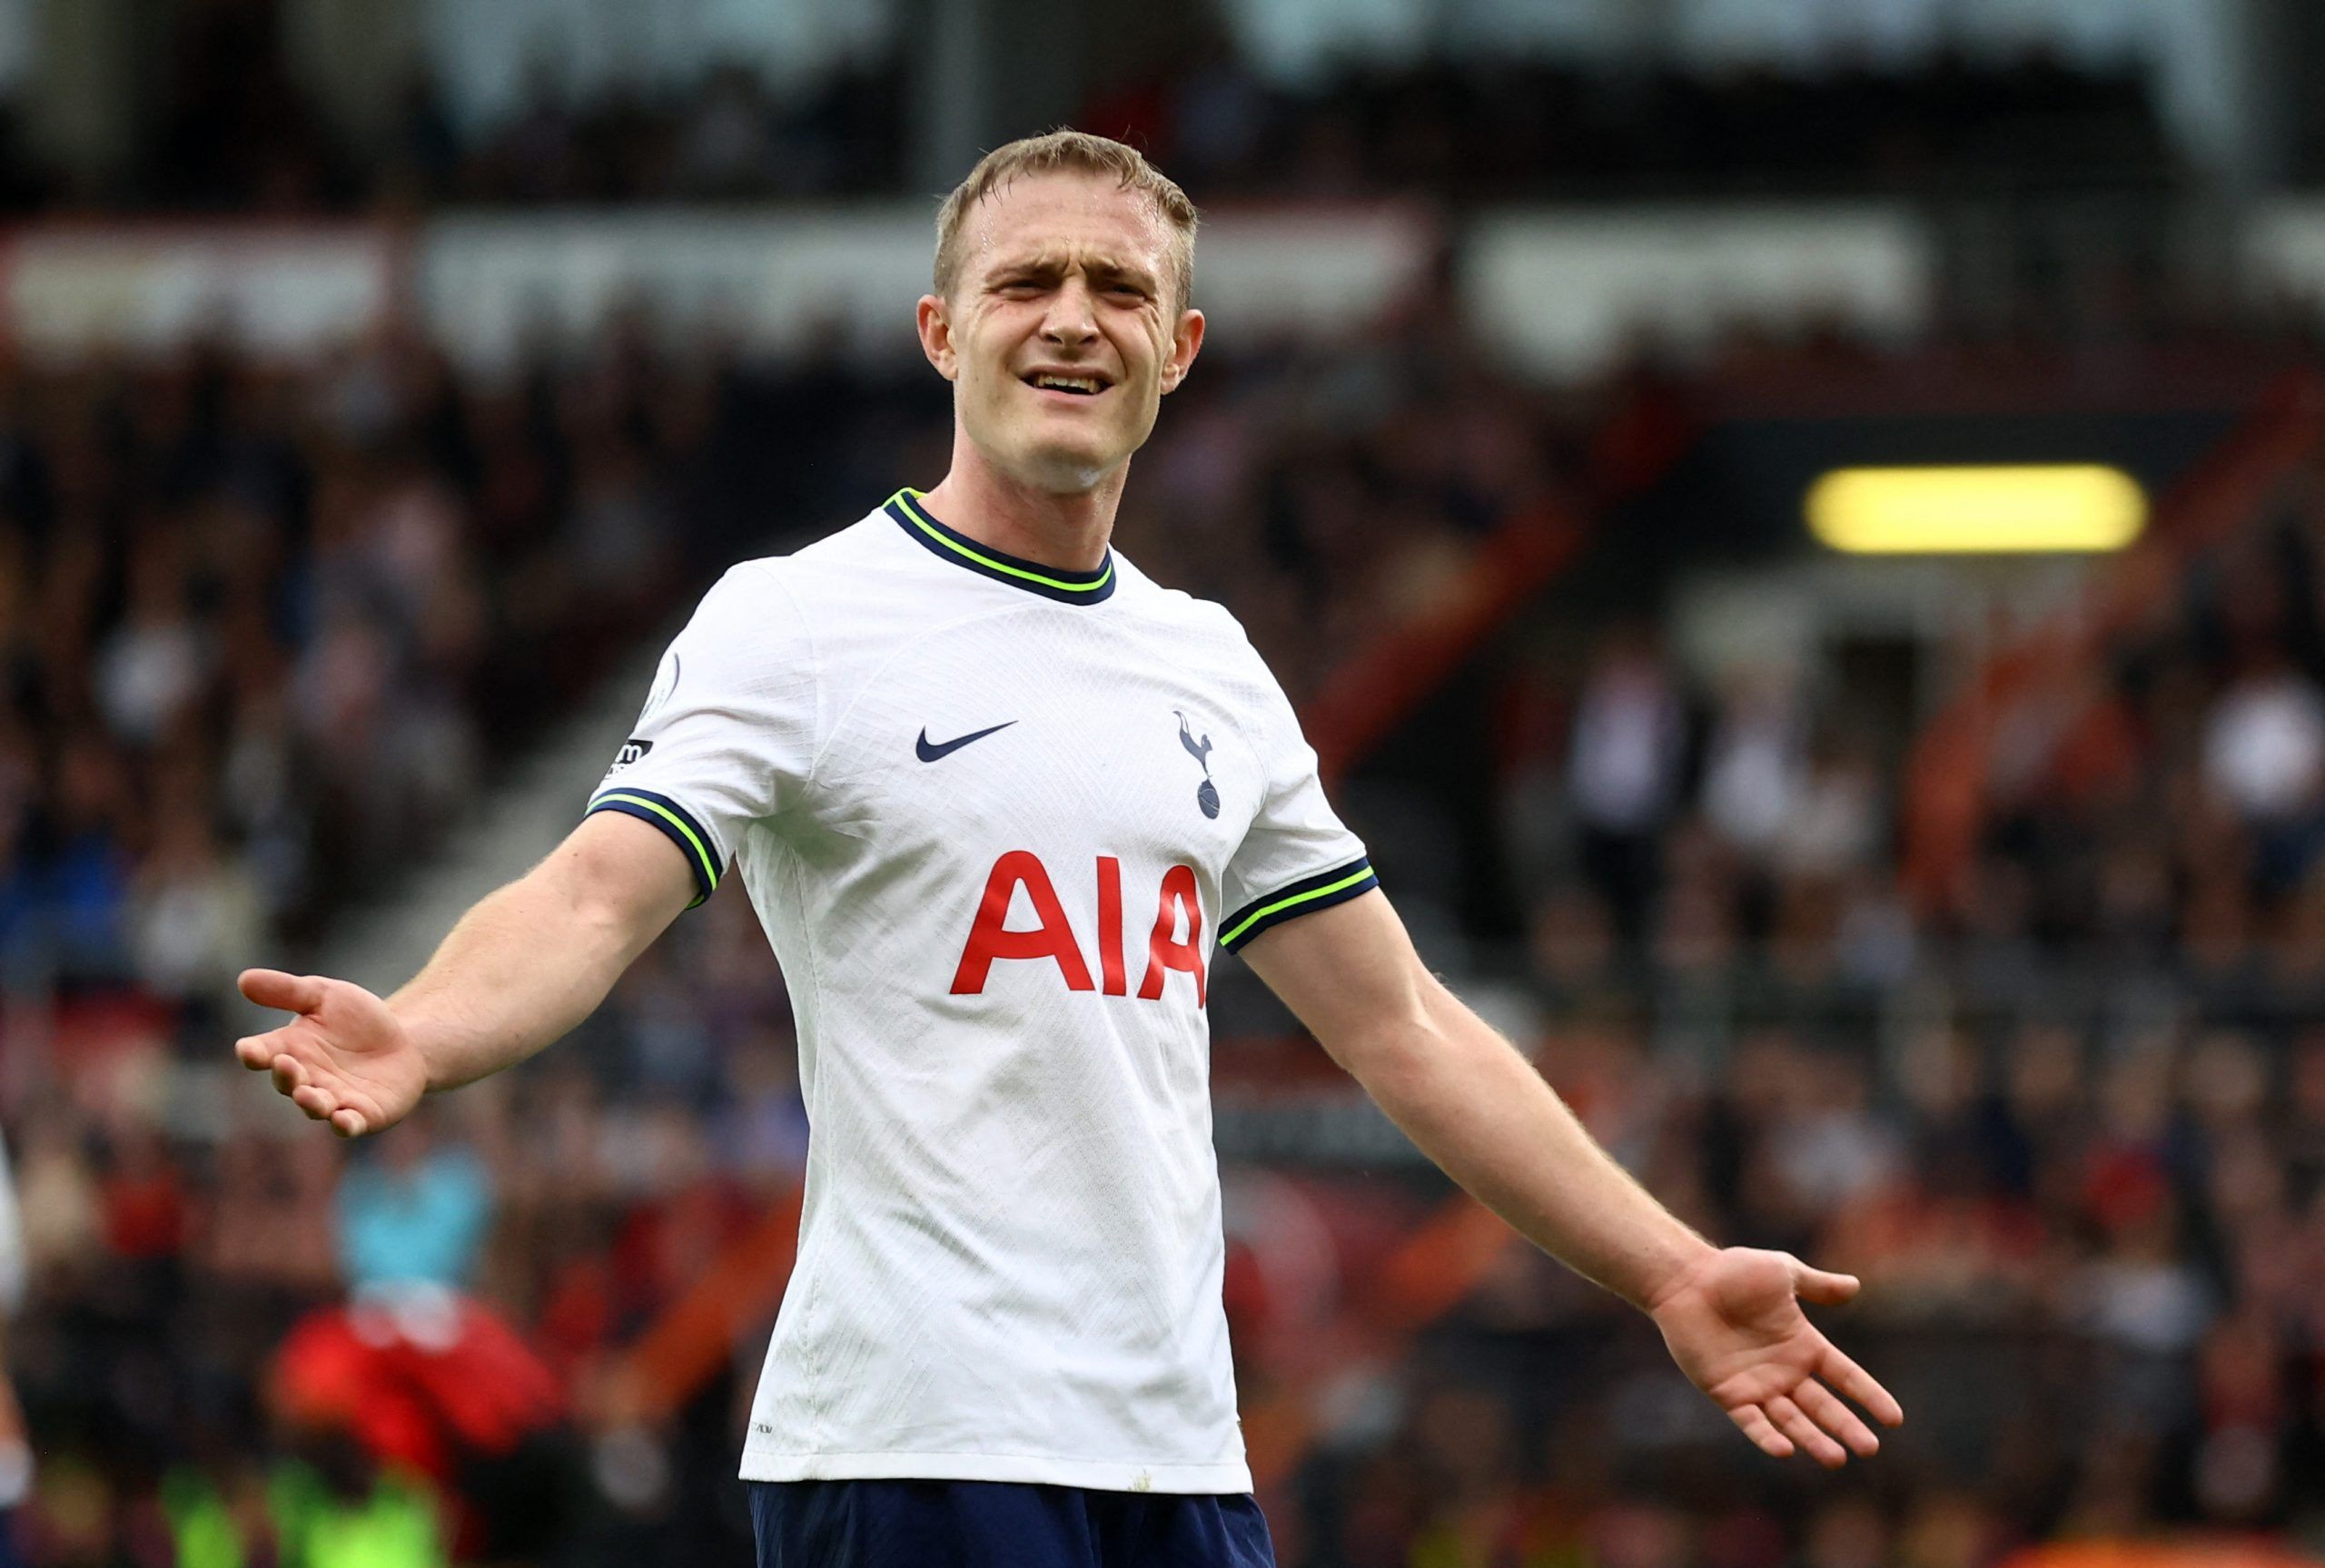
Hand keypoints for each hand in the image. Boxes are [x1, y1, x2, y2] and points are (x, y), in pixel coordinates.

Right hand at [234, 969, 428, 1137]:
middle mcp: (306, 1078)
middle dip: (285, 1075)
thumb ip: (288, 990)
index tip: (248, 1050)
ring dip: (310, 1103)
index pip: (262, 1053)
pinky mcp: (362, 1115)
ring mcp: (332, 1100)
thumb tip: (243, 978)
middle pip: (287, 1082)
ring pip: (315, 1106)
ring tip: (308, 1095)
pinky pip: (349, 1124)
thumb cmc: (356, 1019)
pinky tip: (343, 1120)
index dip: (253, 1053)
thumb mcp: (324, 996)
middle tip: (285, 1064)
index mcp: (289, 1049)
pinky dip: (344, 1125)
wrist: (403, 1041)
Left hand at [1647, 1246, 1902, 1466]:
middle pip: (1823, 1405)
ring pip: (1791, 1420)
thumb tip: (1855, 1287)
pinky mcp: (1727, 1393)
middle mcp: (1784, 1371)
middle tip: (1870, 1449)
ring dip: (1813, 1440)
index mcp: (1802, 1344)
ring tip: (1837, 1459)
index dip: (1868, 1396)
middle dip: (1846, 1427)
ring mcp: (1757, 1385)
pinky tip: (1785, 1451)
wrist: (1685, 1279)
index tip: (1894, 1418)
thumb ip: (1817, 1285)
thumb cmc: (1733, 1271)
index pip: (1845, 1376)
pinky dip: (1767, 1437)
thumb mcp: (1783, 1272)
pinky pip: (1751, 1421)